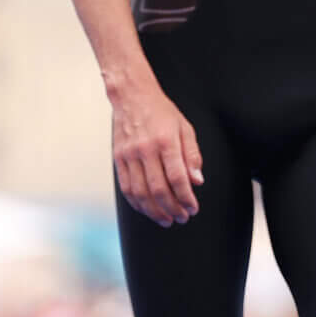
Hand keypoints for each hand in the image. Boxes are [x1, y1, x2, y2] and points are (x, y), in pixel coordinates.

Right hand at [111, 79, 201, 225]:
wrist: (132, 96)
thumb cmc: (162, 113)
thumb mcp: (185, 128)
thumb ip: (192, 155)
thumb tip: (197, 181)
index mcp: (165, 141)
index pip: (177, 178)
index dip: (186, 198)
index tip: (193, 208)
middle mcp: (145, 149)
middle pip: (158, 189)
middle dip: (172, 208)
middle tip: (182, 218)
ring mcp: (129, 155)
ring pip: (140, 192)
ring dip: (154, 211)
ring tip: (167, 219)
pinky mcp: (118, 158)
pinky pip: (126, 187)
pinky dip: (137, 203)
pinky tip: (148, 209)